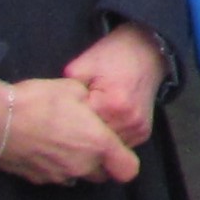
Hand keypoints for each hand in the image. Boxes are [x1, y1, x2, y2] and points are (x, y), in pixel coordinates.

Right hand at [0, 77, 142, 185]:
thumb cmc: (38, 100)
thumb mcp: (72, 88)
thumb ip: (90, 102)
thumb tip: (91, 104)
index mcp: (98, 144)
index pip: (128, 169)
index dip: (125, 160)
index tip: (117, 148)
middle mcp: (82, 165)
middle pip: (102, 175)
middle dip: (100, 161)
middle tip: (87, 140)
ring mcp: (59, 176)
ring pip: (78, 177)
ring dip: (77, 164)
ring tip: (62, 142)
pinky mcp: (37, 180)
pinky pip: (55, 176)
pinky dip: (54, 166)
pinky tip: (42, 148)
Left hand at [63, 22, 163, 146]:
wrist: (146, 52)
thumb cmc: (112, 56)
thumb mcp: (82, 66)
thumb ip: (66, 90)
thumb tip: (53, 112)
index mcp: (112, 104)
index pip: (80, 128)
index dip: (67, 123)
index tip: (59, 117)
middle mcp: (128, 120)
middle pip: (94, 142)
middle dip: (81, 134)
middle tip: (68, 123)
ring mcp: (138, 129)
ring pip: (107, 146)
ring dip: (95, 139)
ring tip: (85, 124)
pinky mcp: (143, 133)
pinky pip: (119, 143)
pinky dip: (109, 137)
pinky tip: (101, 124)